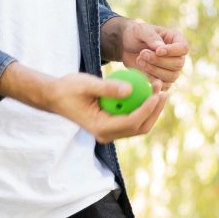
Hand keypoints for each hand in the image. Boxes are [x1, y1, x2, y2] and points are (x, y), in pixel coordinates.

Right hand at [1, 62, 170, 140]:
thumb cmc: (68, 88)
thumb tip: (131, 90)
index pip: (132, 121)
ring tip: (158, 88)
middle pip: (140, 127)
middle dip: (155, 110)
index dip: (148, 109)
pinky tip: (149, 91)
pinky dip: (142, 106)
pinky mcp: (111, 125)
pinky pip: (132, 118)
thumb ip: (108, 88)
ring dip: (151, 109)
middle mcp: (107, 134)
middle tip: (163, 90)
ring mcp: (110, 131)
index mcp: (101, 128)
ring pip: (138, 125)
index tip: (157, 93)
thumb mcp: (87, 83)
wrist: (56, 96)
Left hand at [112, 18, 189, 88]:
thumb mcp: (141, 30)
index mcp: (176, 40)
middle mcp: (177, 56)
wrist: (125, 47)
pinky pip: (164, 86)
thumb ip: (151, 37)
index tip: (157, 51)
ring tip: (139, 60)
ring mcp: (172, 69)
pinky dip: (152, 80)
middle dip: (159, 61)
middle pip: (178, 64)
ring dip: (154, 70)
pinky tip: (141, 72)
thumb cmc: (135, 35)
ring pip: (172, 76)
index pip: (183, 48)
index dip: (172, 51)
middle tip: (143, 54)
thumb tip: (161, 47)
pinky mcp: (163, 80)